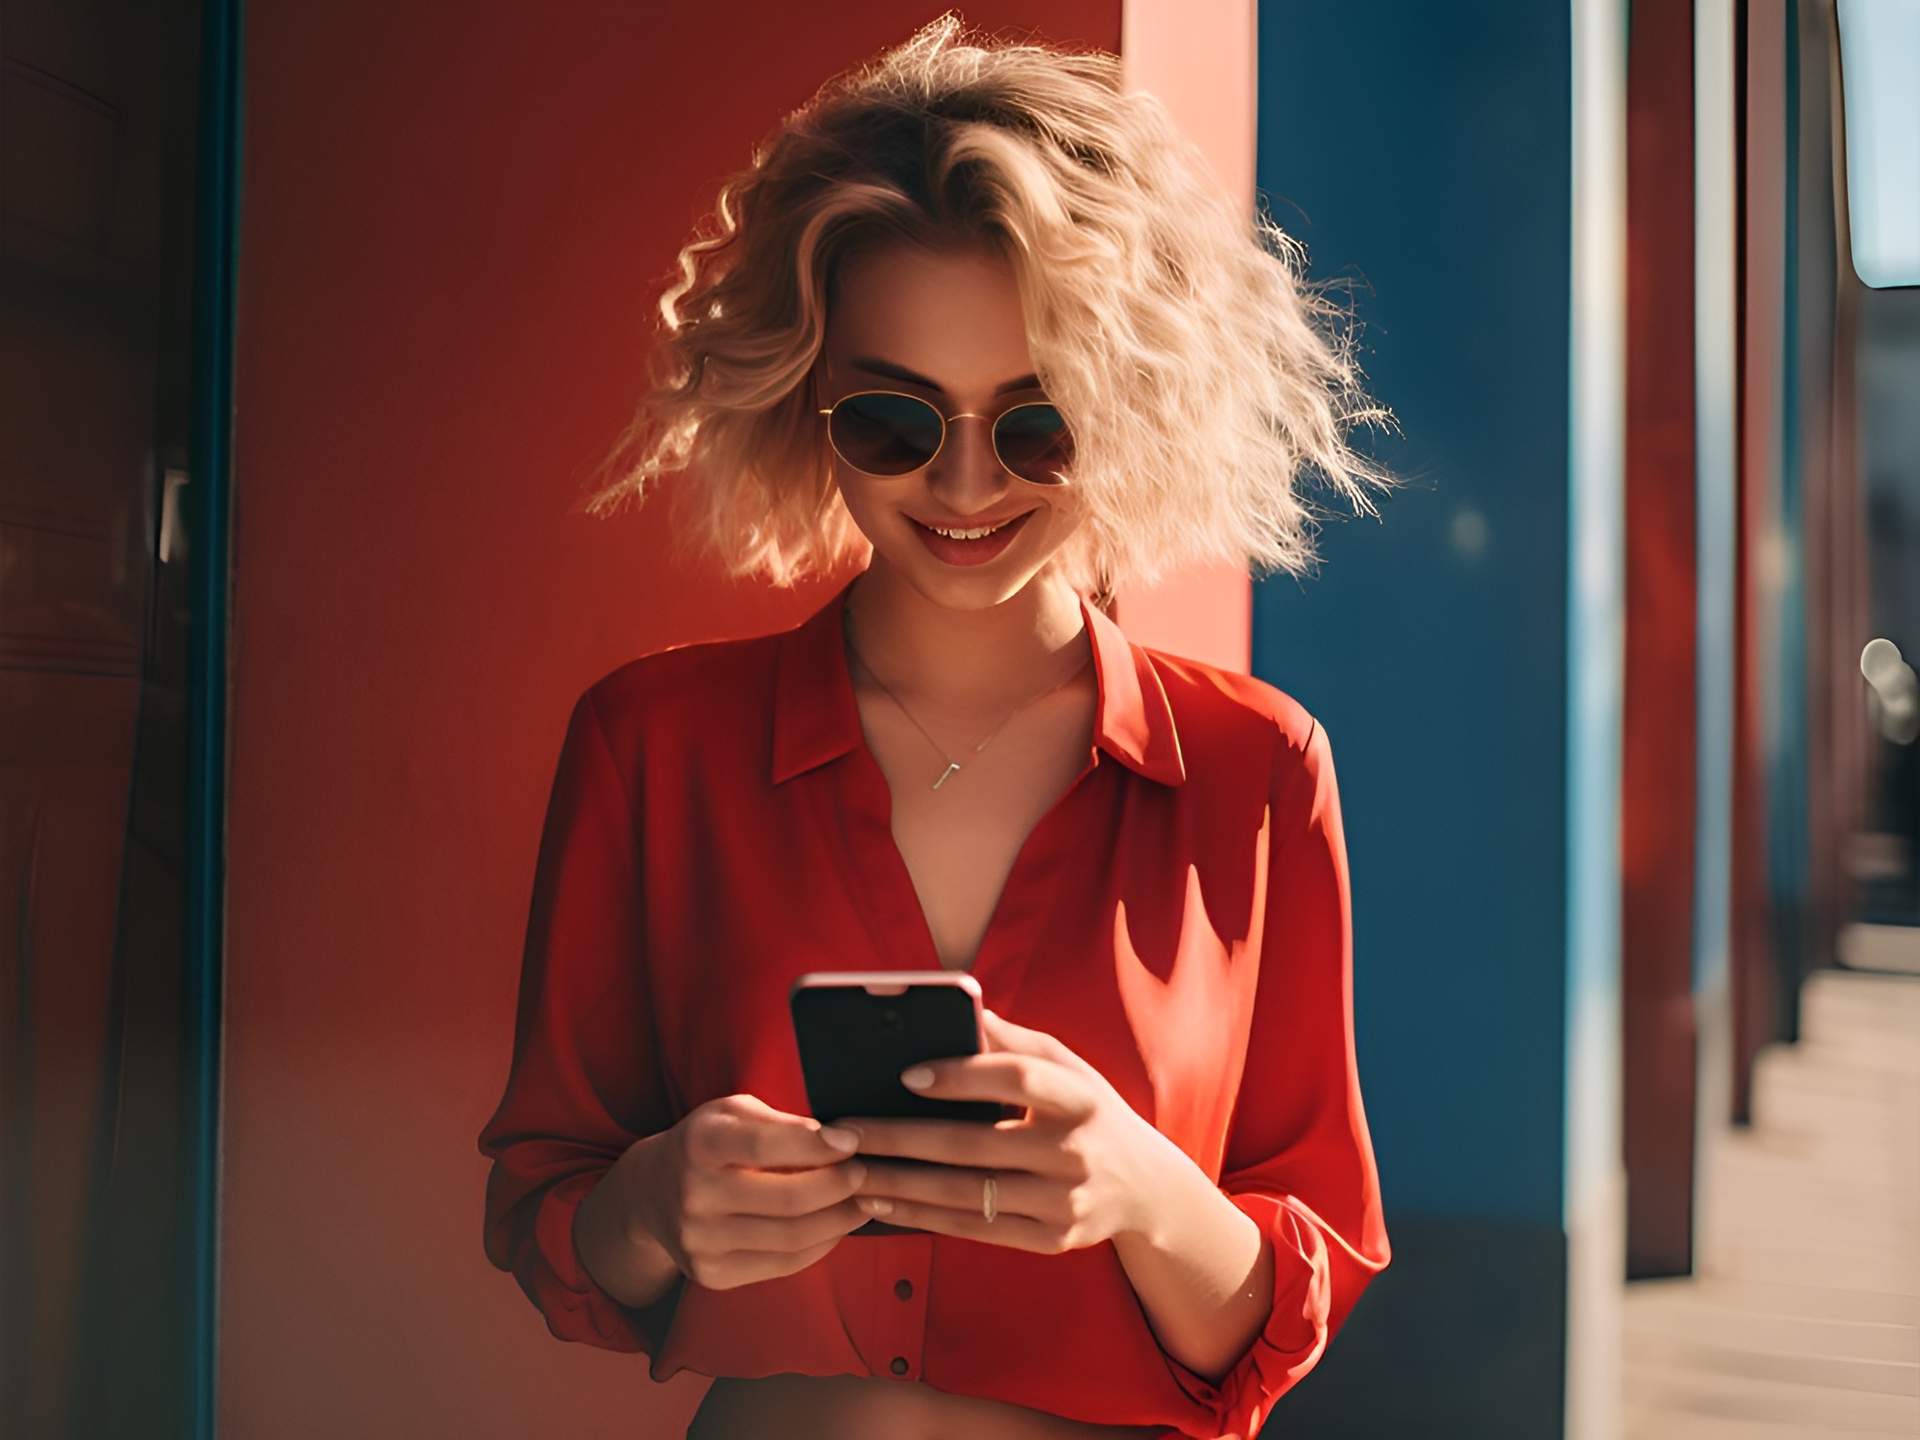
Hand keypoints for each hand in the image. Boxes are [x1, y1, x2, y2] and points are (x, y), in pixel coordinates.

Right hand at [625, 1093, 870, 1289]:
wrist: (652, 1193)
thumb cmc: (709, 1142)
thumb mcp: (733, 1112)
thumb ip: (780, 1122)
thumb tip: (838, 1143)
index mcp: (699, 1144)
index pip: (766, 1146)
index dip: (817, 1145)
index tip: (852, 1141)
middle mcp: (694, 1196)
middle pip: (788, 1199)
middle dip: (840, 1186)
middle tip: (866, 1173)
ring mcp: (700, 1242)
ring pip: (792, 1238)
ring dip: (840, 1219)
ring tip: (863, 1201)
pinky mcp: (712, 1275)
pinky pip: (783, 1264)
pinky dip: (821, 1245)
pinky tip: (836, 1226)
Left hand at [839, 1009, 1181, 1253]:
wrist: (1146, 1189)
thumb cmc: (1090, 1113)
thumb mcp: (1070, 1069)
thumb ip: (1016, 1042)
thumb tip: (962, 1006)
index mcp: (1080, 1097)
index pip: (1018, 1079)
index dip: (963, 1075)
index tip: (906, 1073)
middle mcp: (1075, 1152)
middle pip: (974, 1145)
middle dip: (899, 1137)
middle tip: (844, 1130)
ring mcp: (1064, 1202)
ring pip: (965, 1194)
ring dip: (899, 1183)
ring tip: (850, 1170)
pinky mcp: (1052, 1241)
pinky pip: (975, 1229)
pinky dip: (923, 1217)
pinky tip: (882, 1204)